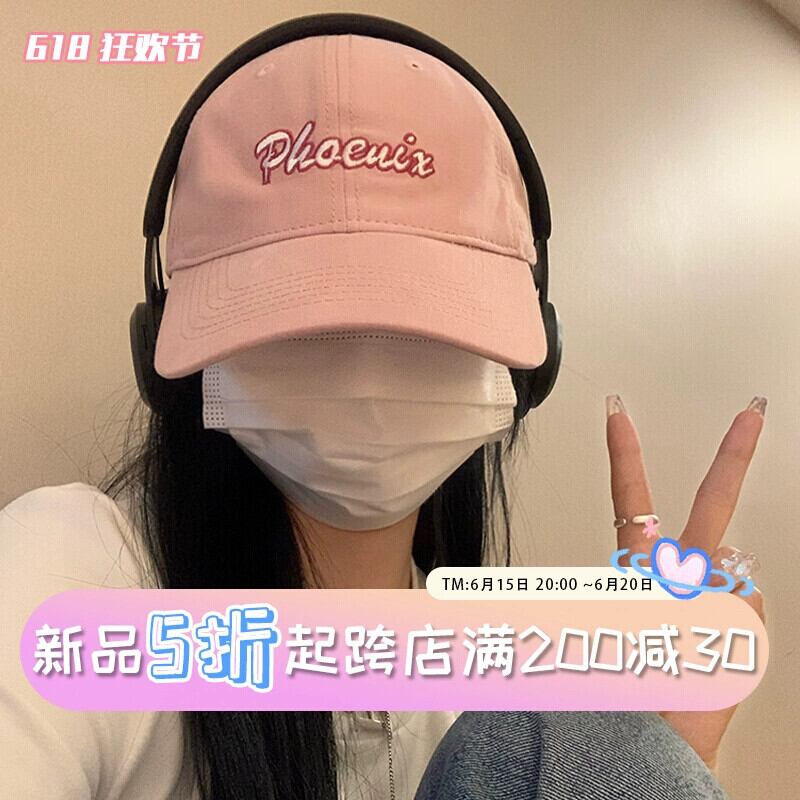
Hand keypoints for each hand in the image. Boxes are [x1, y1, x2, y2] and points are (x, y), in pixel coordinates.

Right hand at [605, 394, 766, 771]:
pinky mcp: (744, 631)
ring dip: (722, 596)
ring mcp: (717, 606)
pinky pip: (746, 612)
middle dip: (733, 457)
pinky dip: (735, 625)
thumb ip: (654, 586)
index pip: (629, 502)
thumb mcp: (622, 630)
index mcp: (641, 575)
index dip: (624, 453)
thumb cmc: (631, 692)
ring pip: (734, 577)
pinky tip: (711, 653)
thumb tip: (727, 564)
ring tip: (692, 644)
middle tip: (752, 415)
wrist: (649, 751)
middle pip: (712, 507)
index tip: (618, 414)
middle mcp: (682, 581)